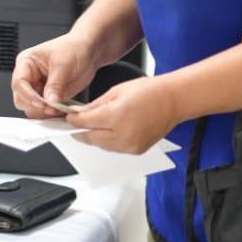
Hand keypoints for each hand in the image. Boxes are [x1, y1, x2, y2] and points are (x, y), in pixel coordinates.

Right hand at [11, 32, 100, 117]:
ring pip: (31, 107)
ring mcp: (38, 88)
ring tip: (57, 109)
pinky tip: (60, 111)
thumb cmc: (74, 48)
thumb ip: (55, 84)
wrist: (89, 52)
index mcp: (26, 62)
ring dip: (43, 112)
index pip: (19, 83)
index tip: (42, 103)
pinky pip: (43, 111)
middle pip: (21, 99)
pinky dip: (51, 114)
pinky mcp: (48, 96)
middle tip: (51, 108)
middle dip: (35, 106)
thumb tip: (49, 101)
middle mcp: (29, 76)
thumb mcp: (64, 64)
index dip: (28, 95)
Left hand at [65, 77, 180, 154]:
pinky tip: (108, 132)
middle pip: (90, 137)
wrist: (173, 100)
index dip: (73, 121)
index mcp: (115, 116)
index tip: (68, 118)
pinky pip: (115, 149)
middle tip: (74, 125)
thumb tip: (78, 113)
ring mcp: (130, 145)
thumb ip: (94, 105)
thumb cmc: (149, 91)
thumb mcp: (115, 91)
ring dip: (94, 137)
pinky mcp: (137, 150)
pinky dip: (108, 142)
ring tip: (91, 127)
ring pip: (101, 146)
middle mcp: (122, 134)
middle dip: (80, 131)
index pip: (84, 123)